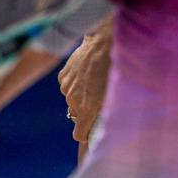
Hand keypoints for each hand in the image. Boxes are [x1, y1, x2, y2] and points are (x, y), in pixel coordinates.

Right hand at [58, 18, 112, 143]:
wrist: (102, 43)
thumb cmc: (114, 68)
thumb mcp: (115, 93)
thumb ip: (107, 112)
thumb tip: (107, 124)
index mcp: (86, 108)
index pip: (79, 134)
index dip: (85, 135)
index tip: (90, 132)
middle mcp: (73, 100)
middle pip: (77, 114)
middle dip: (86, 110)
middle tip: (98, 98)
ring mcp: (66, 87)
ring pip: (72, 98)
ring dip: (80, 94)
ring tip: (94, 81)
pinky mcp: (62, 76)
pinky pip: (68, 85)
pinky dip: (75, 83)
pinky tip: (86, 72)